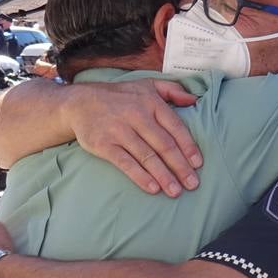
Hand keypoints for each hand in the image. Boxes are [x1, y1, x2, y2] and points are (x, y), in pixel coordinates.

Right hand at [64, 80, 201, 197]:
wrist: (78, 103)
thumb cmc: (120, 97)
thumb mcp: (147, 85)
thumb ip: (172, 90)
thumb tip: (194, 100)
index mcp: (150, 102)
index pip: (175, 127)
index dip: (188, 147)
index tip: (198, 164)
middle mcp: (136, 115)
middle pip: (164, 145)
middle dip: (180, 167)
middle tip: (193, 184)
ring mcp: (119, 130)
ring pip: (147, 156)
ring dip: (163, 176)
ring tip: (176, 191)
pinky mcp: (103, 144)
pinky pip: (125, 163)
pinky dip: (140, 176)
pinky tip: (153, 188)